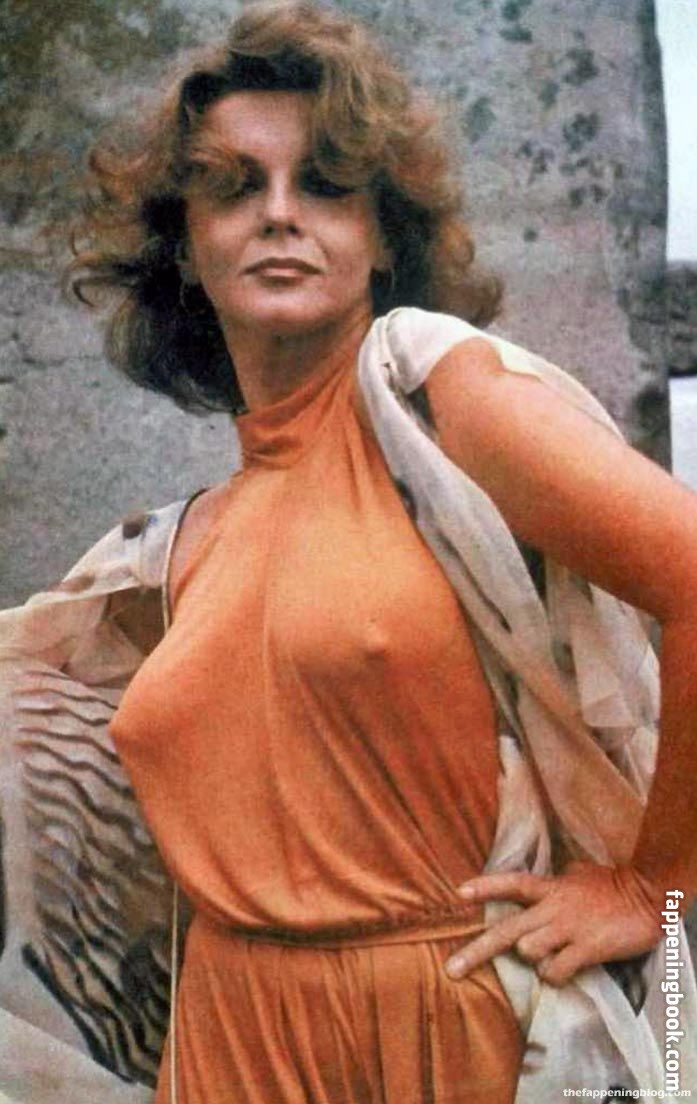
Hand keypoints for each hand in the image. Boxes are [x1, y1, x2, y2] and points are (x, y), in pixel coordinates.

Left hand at [444, 860, 664, 986]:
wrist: (648, 895)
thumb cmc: (612, 885)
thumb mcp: (578, 874)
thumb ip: (556, 880)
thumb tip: (547, 880)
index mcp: (551, 887)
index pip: (512, 883)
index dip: (486, 887)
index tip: (459, 892)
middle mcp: (553, 907)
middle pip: (506, 929)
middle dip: (476, 951)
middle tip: (451, 969)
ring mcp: (568, 928)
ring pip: (528, 951)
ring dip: (532, 961)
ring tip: (548, 959)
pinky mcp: (587, 948)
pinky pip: (556, 971)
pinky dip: (553, 976)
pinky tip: (562, 971)